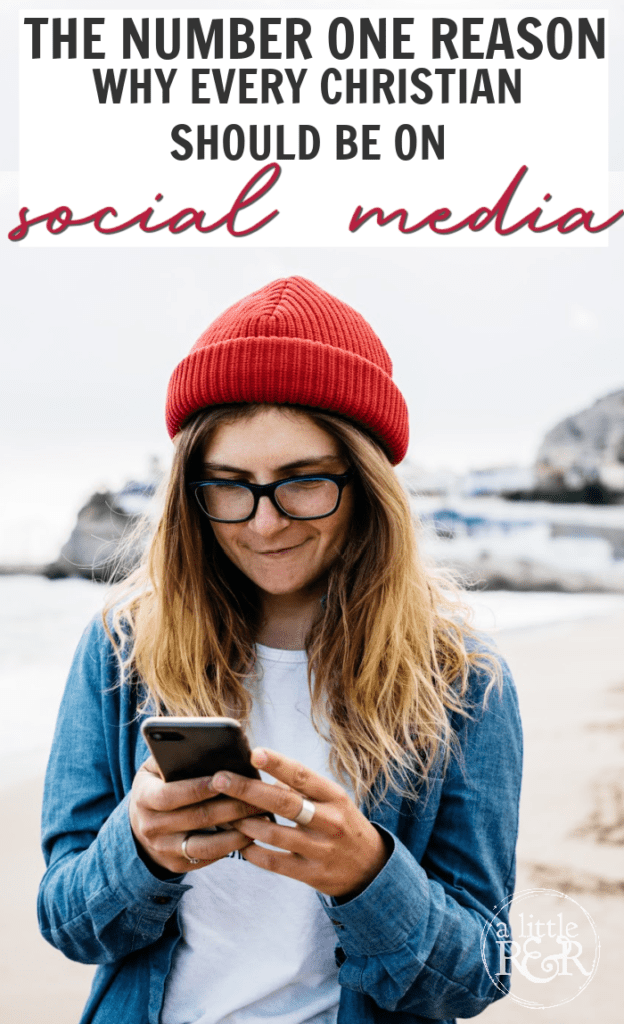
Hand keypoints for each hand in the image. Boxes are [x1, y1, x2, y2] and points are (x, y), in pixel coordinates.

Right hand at [129, 757, 265, 873]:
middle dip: (230, 807)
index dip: (197, 788)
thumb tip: (205, 746)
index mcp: (144, 797)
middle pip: (196, 818)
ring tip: (261, 817)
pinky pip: (208, 858)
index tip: (223, 778)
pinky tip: (251, 833)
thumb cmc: (158, 783)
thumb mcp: (156, 767)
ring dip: (237, 832)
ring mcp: (163, 849)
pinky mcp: (176, 865)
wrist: (140, 822)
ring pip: (205, 845)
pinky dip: (231, 846)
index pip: (171, 794)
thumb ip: (173, 756)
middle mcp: (150, 827)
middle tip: (259, 797)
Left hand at [212, 748, 390, 899]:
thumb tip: (264, 772)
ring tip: (224, 813)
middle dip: (248, 789)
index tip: (253, 752)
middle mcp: (329, 821)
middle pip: (283, 802)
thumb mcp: (334, 801)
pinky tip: (240, 843)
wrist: (371, 868)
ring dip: (245, 822)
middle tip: (220, 779)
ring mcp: (321, 850)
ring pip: (274, 834)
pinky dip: (253, 852)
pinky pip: (275, 862)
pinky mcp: (312, 874)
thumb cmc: (343, 824)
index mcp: (334, 796)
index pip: (302, 775)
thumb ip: (303, 788)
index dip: (277, 763)